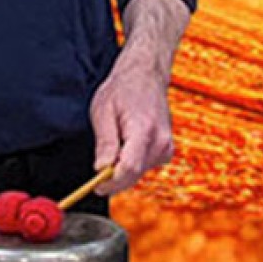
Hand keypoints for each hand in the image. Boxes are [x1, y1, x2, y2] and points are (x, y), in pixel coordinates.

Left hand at [89, 43, 175, 194]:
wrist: (146, 76)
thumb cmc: (123, 89)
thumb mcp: (103, 111)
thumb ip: (105, 142)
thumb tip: (101, 169)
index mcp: (144, 130)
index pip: (128, 169)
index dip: (110, 182)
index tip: (96, 185)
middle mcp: (161, 141)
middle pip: (133, 175)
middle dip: (113, 177)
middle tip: (99, 163)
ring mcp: (166, 147)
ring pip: (138, 174)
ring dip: (122, 168)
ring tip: (116, 141)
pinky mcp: (166, 151)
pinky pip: (144, 168)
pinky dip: (132, 163)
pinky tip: (127, 144)